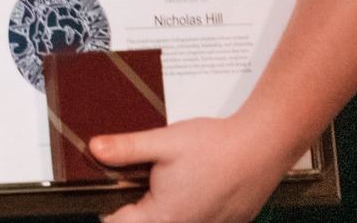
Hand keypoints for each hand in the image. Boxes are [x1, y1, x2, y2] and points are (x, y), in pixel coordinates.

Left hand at [90, 116, 301, 222]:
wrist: (262, 147)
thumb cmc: (215, 146)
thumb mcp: (163, 142)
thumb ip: (126, 149)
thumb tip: (94, 149)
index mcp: (164, 217)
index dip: (109, 209)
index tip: (110, 191)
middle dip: (137, 206)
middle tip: (143, 178)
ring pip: (172, 222)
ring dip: (164, 207)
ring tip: (173, 180)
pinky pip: (197, 221)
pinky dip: (188, 208)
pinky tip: (194, 185)